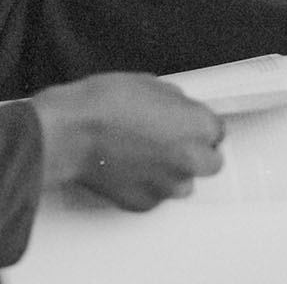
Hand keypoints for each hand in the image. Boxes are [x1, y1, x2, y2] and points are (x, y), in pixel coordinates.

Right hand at [29, 73, 223, 210]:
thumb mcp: (146, 83)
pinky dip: (146, 184)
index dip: (196, 125)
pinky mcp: (145, 203)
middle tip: (170, 141)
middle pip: (210, 163)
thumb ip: (173, 100)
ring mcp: (168, 185)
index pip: (217, 130)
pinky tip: (128, 166)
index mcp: (197, 126)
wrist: (69, 133)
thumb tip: (176, 107)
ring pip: (184, 183)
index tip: (184, 124)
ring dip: (171, 171)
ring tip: (144, 154)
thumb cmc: (101, 105)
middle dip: (194, 151)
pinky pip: (155, 195)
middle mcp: (190, 160)